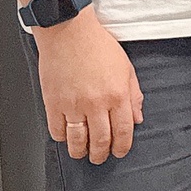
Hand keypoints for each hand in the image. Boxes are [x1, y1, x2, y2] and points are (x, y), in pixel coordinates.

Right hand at [34, 10, 142, 164]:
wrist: (69, 32)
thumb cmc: (98, 46)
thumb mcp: (126, 69)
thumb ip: (133, 96)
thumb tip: (137, 119)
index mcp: (117, 95)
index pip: (123, 132)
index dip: (122, 147)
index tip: (119, 152)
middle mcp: (96, 103)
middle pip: (101, 140)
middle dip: (102, 154)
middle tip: (100, 158)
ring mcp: (73, 105)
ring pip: (78, 140)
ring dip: (81, 151)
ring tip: (83, 153)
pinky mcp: (53, 102)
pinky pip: (58, 129)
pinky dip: (62, 138)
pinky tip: (67, 137)